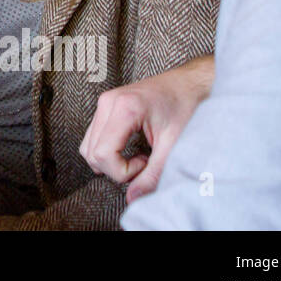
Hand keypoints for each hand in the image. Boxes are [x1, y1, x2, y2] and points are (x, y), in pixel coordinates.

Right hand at [78, 55, 213, 202]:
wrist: (192, 82)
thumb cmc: (187, 106)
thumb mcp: (174, 144)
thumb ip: (153, 174)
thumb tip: (134, 198)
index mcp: (124, 108)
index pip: (102, 154)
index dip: (122, 171)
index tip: (145, 164)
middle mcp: (108, 102)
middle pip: (91, 152)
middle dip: (115, 168)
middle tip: (144, 163)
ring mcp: (104, 102)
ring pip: (88, 146)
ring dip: (110, 161)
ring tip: (139, 156)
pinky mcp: (106, 105)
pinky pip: (94, 136)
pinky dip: (108, 150)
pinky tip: (131, 147)